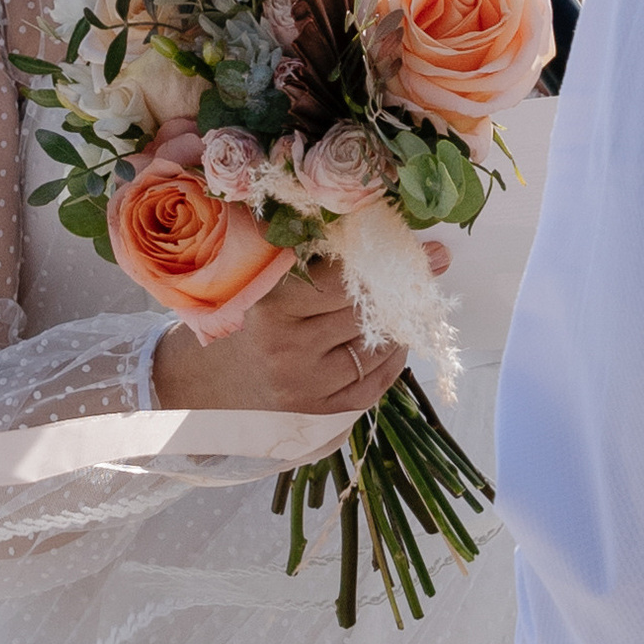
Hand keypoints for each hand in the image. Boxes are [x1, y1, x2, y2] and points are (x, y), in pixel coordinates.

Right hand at [149, 246, 449, 420]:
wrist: (211, 388)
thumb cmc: (244, 322)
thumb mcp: (261, 284)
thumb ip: (306, 256)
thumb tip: (371, 228)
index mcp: (270, 308)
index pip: (341, 281)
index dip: (387, 261)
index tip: (428, 244)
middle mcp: (288, 350)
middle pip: (366, 312)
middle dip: (402, 287)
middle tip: (432, 262)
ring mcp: (308, 387)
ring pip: (378, 347)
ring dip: (399, 323)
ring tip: (409, 302)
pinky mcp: (324, 415)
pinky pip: (377, 382)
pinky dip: (391, 358)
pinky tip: (390, 340)